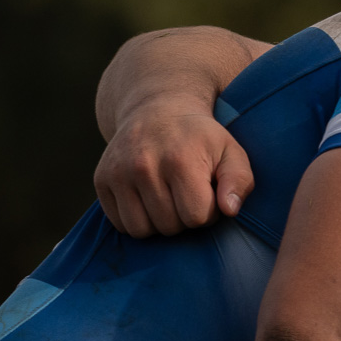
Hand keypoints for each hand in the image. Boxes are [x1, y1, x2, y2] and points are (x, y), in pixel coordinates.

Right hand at [93, 97, 252, 235]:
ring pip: (141, 230)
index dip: (207, 212)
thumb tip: (229, 210)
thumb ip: (239, 180)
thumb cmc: (200, 137)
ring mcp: (119, 173)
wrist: (156, 109)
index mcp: (180, 160)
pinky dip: (136, 219)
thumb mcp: (230, 151)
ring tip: (168, 199)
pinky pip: (120, 224)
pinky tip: (148, 199)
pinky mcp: (102, 180)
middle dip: (184, 218)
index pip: (196, 216)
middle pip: (169, 226)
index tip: (207, 194)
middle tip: (187, 194)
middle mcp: (144, 166)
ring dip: (159, 223)